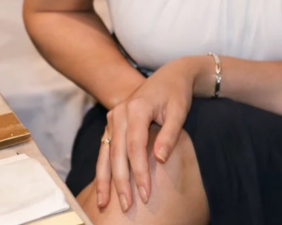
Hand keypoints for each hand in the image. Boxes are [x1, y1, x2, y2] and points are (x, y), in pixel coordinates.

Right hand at [95, 57, 204, 211]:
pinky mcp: (112, 123)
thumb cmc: (177, 93)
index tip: (145, 193)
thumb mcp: (179, 111)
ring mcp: (113, 118)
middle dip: (121, 182)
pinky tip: (103, 187)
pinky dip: (103, 169)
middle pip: (118, 153)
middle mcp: (119, 113)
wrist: (171, 75)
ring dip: (105, 180)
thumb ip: (169, 135)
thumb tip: (160, 159)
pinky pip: (105, 149)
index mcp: (136, 108)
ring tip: (103, 203)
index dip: (139, 172)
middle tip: (127, 206)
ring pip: (106, 153)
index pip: (135, 146)